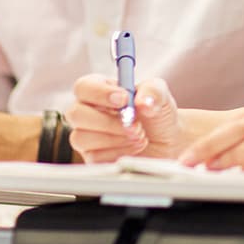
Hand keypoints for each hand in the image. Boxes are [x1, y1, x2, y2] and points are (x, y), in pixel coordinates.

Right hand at [68, 74, 184, 162]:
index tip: (124, 99)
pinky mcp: (92, 157)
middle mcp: (88, 112)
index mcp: (101, 90)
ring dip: (114, 138)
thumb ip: (153, 91)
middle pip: (75, 114)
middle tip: (134, 124)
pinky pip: (94, 157)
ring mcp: (87, 136)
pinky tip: (136, 147)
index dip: (100, 93)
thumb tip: (143, 102)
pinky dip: (118, 152)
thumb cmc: (158, 115)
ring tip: (140, 135)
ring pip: (81, 137)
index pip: (84, 87)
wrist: (167, 143)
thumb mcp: (161, 96)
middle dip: (107, 121)